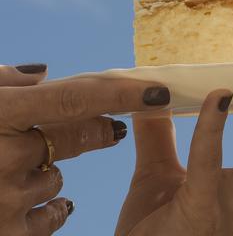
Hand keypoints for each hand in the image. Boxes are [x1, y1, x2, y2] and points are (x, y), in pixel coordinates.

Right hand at [0, 64, 170, 235]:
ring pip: (57, 177)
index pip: (74, 97)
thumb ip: (2, 84)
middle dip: (96, 129)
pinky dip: (48, 207)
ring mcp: (2, 198)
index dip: (121, 92)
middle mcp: (1, 155)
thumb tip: (42, 74)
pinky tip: (29, 201)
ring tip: (20, 170)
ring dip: (49, 171)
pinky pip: (50, 215)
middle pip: (74, 136)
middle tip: (109, 128)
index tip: (157, 89)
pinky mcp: (5, 233)